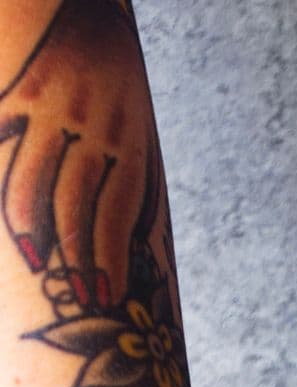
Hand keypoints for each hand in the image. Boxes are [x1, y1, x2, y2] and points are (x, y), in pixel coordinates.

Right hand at [0, 0, 156, 304]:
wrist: (87, 19)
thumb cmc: (113, 104)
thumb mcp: (133, 143)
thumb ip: (121, 194)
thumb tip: (121, 264)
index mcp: (126, 144)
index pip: (116, 210)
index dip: (109, 256)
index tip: (106, 298)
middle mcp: (88, 127)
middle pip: (75, 202)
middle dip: (74, 256)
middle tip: (77, 300)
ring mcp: (48, 111)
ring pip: (32, 177)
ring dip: (29, 227)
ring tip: (34, 263)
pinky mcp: (16, 98)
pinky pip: (4, 142)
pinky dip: (3, 185)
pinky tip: (10, 226)